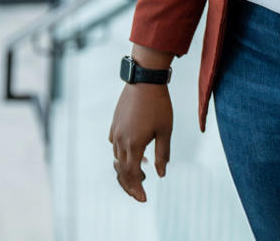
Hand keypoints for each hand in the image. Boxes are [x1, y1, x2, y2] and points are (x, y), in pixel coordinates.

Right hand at [108, 83, 172, 201]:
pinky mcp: (115, 123)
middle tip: (140, 193)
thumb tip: (160, 174)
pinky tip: (134, 153)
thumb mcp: (165, 131)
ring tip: (141, 174)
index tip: (143, 199)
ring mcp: (116, 131)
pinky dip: (122, 154)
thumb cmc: (159, 105)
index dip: (137, 189)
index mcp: (134, 144)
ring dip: (127, 169)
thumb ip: (162, 154)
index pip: (132, 175)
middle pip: (121, 170)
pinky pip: (114, 144)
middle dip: (130, 184)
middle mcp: (121, 140)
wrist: (144, 80)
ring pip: (117, 158)